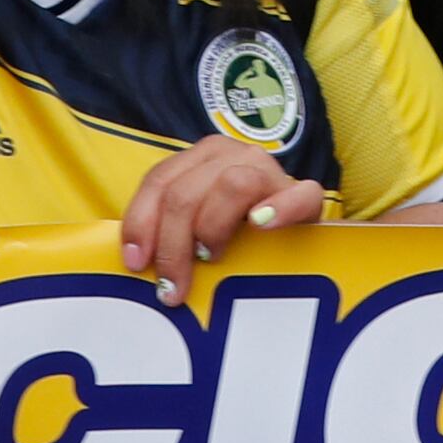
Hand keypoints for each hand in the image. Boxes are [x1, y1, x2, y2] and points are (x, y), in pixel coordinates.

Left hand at [117, 128, 327, 304]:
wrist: (296, 226)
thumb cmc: (237, 230)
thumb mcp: (197, 222)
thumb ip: (170, 228)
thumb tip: (136, 261)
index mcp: (202, 156)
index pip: (160, 181)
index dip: (141, 222)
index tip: (136, 263)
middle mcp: (233, 155)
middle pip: (187, 192)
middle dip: (172, 244)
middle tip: (172, 287)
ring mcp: (271, 170)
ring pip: (232, 186)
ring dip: (213, 228)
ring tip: (211, 258)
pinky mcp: (306, 194)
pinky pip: (297, 195)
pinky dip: (278, 210)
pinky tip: (262, 227)